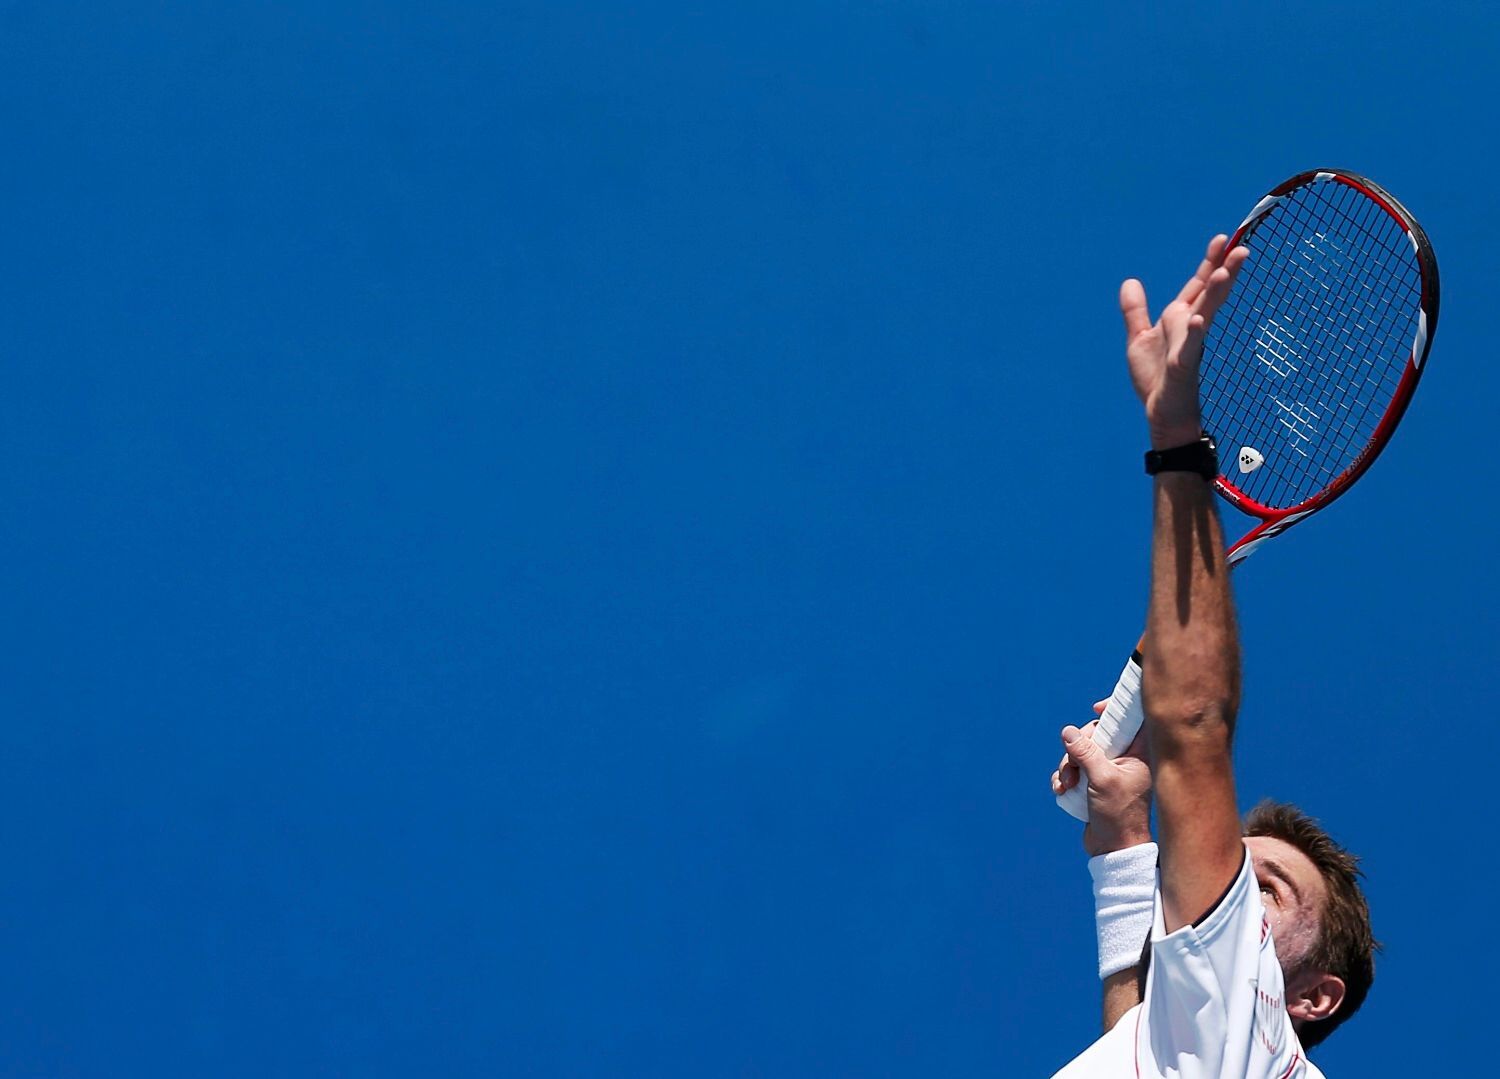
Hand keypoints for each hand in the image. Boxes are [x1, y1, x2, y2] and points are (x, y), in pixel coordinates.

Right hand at [1050, 702, 1152, 856]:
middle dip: (1077, 747)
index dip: (1114, 708)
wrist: (1113, 848)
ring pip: (1081, 751)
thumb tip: (1067, 731)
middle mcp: (1124, 759)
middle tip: (1074, 765)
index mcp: (1137, 753)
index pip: (1130, 719)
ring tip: (1067, 785)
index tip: (1096, 708)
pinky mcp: (1094, 782)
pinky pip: (1074, 768)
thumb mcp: (1101, 780)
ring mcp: (1108, 770)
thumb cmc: (1119, 815)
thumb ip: (1085, 752)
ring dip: (1067, 765)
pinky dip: (1064, 776)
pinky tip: (1062, 790)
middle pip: (1096, 733)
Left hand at [1120, 235, 1248, 448]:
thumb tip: (1129, 281)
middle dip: (1224, 270)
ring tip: (1224, 272)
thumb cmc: (1156, 378)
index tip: (1223, 238)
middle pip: (1210, 294)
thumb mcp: (1138, 338)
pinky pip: (1190, 348)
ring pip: (1205, 314)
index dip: (1210, 262)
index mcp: (1180, 318)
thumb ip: (1135, 311)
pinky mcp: (1183, 367)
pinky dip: (1193, 334)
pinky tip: (1196, 319)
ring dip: (1215, 294)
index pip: (1199, 284)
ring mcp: (1190, 346)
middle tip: (1241, 247)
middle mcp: (1190, 328)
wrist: (1161, 413)